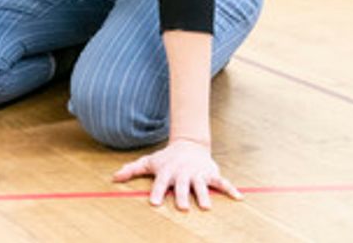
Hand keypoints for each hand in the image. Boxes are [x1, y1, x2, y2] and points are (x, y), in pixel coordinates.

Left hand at [112, 138, 242, 209]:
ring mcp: (198, 173)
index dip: (158, 192)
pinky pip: (222, 182)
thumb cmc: (166, 158)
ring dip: (204, 195)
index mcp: (167, 171)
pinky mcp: (211, 173)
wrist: (188, 145)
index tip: (155, 203)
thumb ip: (132, 170)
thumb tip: (114, 178)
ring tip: (206, 207)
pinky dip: (230, 188)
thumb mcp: (149, 162)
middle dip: (182, 195)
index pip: (161, 183)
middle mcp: (182, 173)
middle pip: (182, 185)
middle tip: (182, 207)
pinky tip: (239, 197)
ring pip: (201, 185)